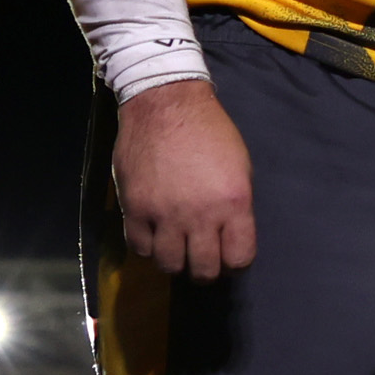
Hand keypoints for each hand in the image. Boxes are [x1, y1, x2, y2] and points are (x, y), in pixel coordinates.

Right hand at [112, 75, 256, 277]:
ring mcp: (164, 214)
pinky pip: (140, 248)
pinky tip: (154, 235)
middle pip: (204, 271)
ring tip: (176, 247)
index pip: (239, 259)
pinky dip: (148, 247)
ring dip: (175, 261)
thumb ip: (236, 206)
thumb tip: (230, 236)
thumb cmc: (209, 131)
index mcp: (233, 202)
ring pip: (169, 265)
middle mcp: (199, 215)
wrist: (165, 104)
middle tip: (202, 257)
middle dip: (206, 269)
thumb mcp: (239, 166)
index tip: (229, 256)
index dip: (236, 263)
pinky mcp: (134, 208)